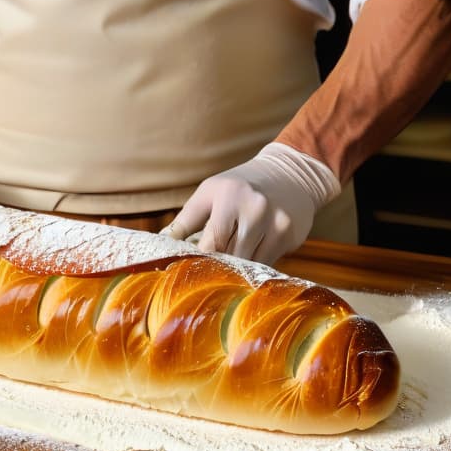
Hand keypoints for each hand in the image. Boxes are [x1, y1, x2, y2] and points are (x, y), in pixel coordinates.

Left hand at [163, 143, 340, 265]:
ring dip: (237, 269)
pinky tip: (252, 256)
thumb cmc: (240, 186)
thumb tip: (160, 244)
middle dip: (219, 267)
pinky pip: (267, 263)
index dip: (201, 261)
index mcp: (229, 195)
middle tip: (207, 276)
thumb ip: (185, 220)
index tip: (190, 271)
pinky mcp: (290, 235)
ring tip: (228, 268)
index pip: (212, 242)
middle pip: (231, 256)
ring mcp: (276, 223)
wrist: (290, 174)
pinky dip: (255, 265)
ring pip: (249, 264)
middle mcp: (255, 208)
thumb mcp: (210, 193)